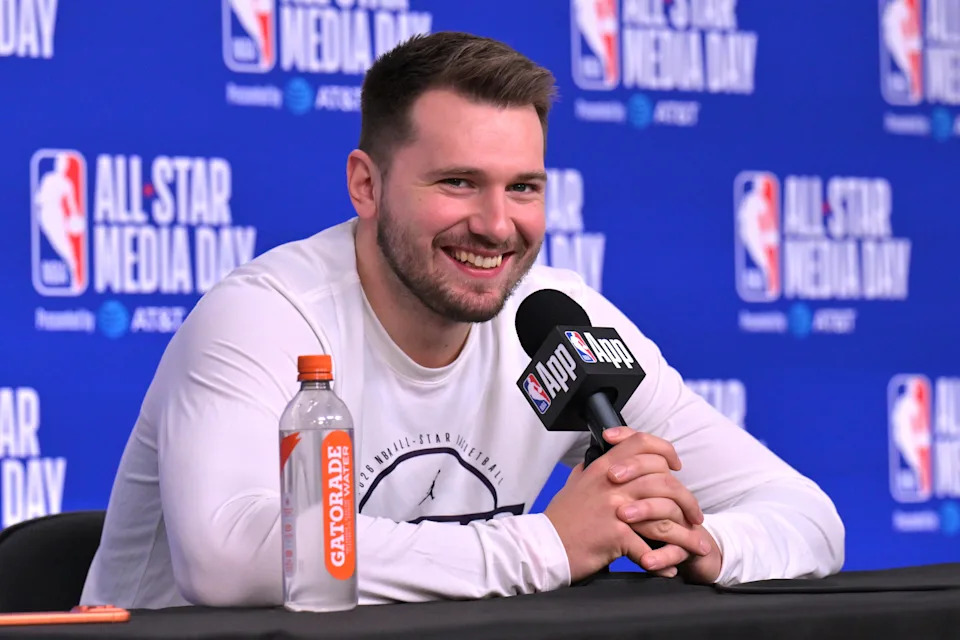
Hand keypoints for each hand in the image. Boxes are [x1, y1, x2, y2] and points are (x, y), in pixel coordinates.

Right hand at [544, 427, 708, 581]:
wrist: (544, 547)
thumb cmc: (559, 520)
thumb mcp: (573, 486)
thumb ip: (588, 471)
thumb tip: (594, 461)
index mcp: (602, 468)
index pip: (640, 443)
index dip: (665, 451)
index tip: (675, 467)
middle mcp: (610, 483)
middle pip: (664, 479)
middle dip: (687, 499)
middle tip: (694, 515)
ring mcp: (614, 508)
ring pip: (664, 513)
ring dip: (686, 534)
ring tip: (697, 546)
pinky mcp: (615, 535)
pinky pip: (649, 548)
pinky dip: (663, 562)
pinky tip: (669, 568)